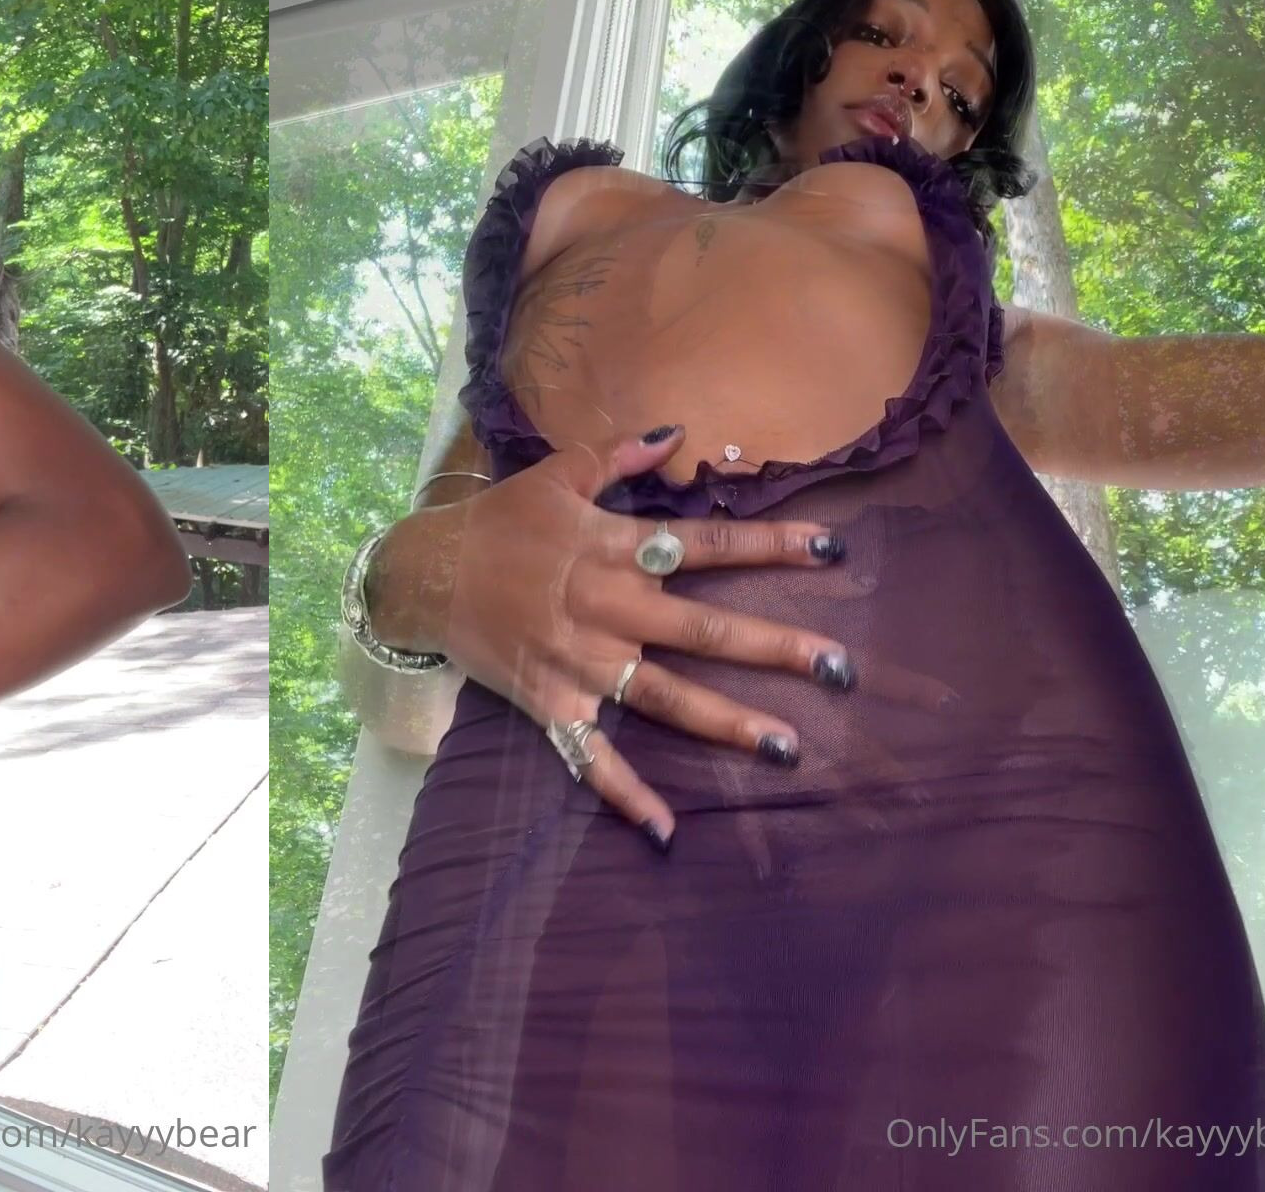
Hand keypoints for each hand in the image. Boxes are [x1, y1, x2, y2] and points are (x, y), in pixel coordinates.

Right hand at [426, 426, 851, 844]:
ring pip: (665, 697)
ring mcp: (582, 662)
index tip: (835, 551)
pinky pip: (591, 756)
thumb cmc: (496, 522)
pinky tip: (667, 831)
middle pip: (704, 629)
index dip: (773, 545)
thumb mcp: (556, 475)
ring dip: (727, 722)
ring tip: (788, 747)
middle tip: (840, 668)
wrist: (424, 575)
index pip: (708, 545)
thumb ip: (619, 456)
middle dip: (775, 648)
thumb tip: (678, 433)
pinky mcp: (553, 702)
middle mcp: (609, 608)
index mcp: (615, 549)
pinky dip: (626, 795)